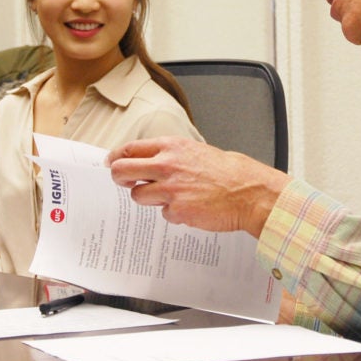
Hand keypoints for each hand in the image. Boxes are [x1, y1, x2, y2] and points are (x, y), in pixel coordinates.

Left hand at [106, 136, 289, 236]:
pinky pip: (163, 213)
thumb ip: (170, 155)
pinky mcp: (177, 211)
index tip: (112, 162)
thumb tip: (148, 161)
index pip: (130, 149)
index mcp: (171, 147)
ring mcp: (170, 190)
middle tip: (122, 181)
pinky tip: (190, 207)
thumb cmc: (228, 172)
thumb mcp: (196, 151)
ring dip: (148, 198)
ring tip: (171, 196)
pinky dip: (173, 212)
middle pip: (122, 171)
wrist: (249, 191)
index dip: (116, 157)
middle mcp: (167, 166)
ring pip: (138, 196)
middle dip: (118, 178)